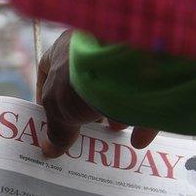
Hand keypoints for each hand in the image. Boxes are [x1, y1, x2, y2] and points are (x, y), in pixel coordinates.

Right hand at [37, 30, 157, 157]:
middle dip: (82, 109)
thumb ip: (55, 129)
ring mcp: (122, 55)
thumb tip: (50, 149)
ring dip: (115, 113)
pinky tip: (138, 138)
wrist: (131, 60)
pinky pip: (145, 96)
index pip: (47, 68)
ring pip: (116, 87)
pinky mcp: (150, 68)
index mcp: (64, 48)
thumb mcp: (58, 107)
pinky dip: (141, 118)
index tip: (49, 119)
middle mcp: (93, 46)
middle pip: (82, 82)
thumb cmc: (82, 76)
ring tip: (114, 133)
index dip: (45, 94)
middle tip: (82, 131)